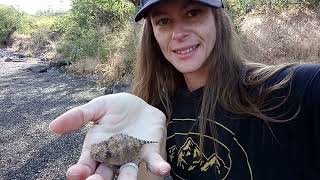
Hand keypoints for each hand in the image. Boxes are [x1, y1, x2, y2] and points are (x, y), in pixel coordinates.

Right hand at [49, 93, 170, 179]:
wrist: (141, 104)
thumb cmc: (117, 108)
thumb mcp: (97, 107)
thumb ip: (78, 116)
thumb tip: (53, 126)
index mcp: (97, 148)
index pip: (85, 165)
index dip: (79, 172)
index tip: (75, 173)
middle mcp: (113, 157)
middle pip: (104, 176)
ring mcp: (132, 156)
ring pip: (127, 174)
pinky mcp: (150, 152)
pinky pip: (153, 162)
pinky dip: (157, 167)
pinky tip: (162, 170)